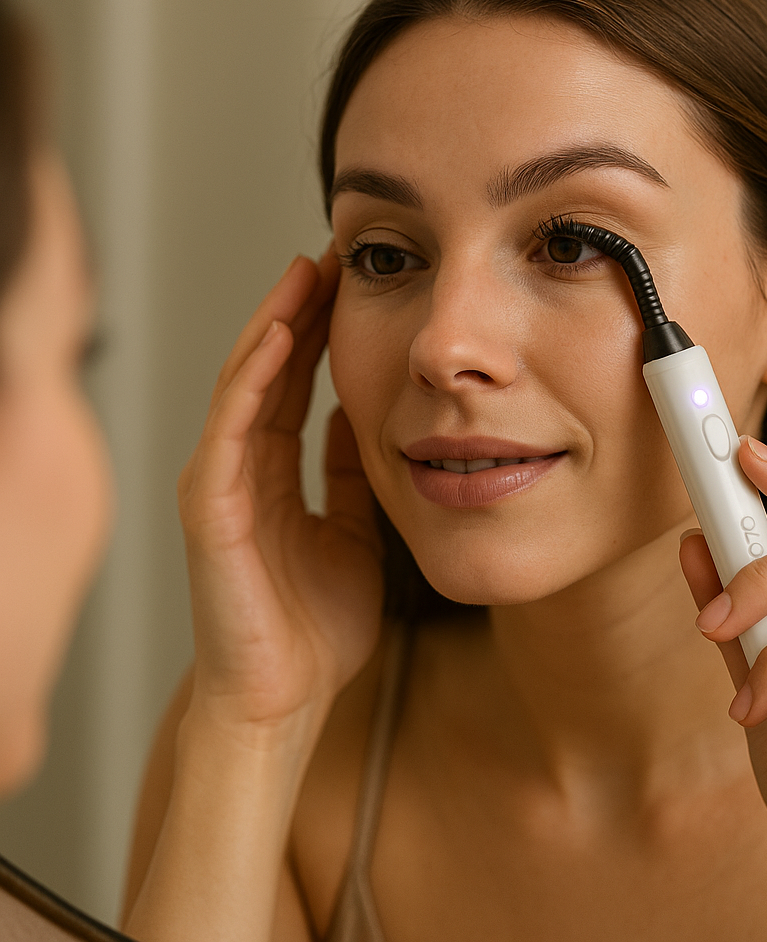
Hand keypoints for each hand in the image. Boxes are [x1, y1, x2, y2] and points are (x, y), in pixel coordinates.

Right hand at [178, 249, 383, 741]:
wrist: (287, 698)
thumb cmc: (318, 624)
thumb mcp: (352, 529)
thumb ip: (349, 474)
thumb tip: (368, 418)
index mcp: (274, 473)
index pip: (294, 381)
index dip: (321, 329)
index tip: (356, 283)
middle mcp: (240, 468)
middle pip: (267, 368)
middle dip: (300, 309)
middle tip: (334, 255)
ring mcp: (221, 484)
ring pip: (243, 383)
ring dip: (275, 324)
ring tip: (307, 273)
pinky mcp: (211, 507)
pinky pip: (232, 428)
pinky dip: (253, 379)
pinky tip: (280, 335)